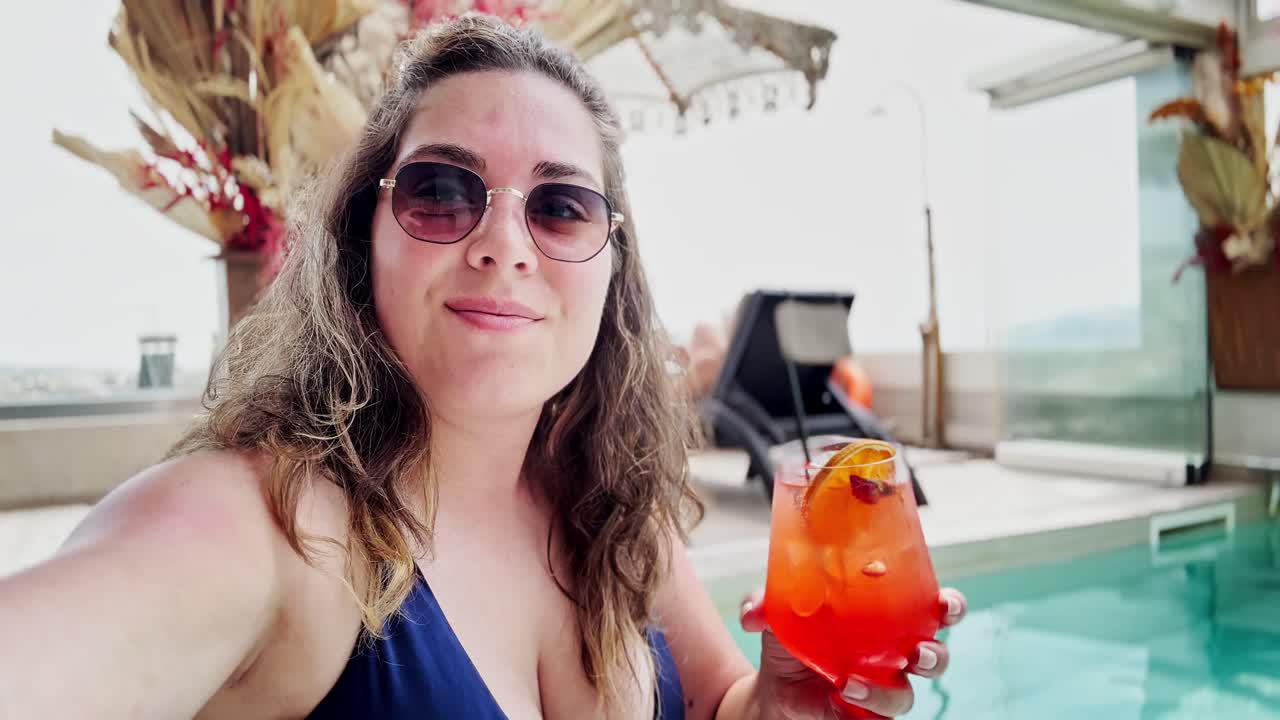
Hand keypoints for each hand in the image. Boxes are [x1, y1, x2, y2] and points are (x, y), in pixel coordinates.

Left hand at [739, 588, 966, 718]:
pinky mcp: (865, 717)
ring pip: (907, 697)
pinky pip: (874, 719)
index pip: (934, 609)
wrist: (772, 688)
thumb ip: (767, 602)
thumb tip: (753, 613)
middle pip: (935, 657)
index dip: (950, 607)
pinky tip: (837, 698)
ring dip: (887, 691)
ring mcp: (883, 689)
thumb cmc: (792, 639)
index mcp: (889, 618)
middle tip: (916, 651)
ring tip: (853, 682)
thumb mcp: (779, 612)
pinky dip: (858, 710)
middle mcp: (894, 655)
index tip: (944, 603)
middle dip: (935, 655)